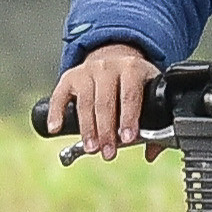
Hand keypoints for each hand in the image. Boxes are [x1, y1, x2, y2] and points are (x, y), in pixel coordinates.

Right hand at [51, 44, 160, 158]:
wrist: (114, 58)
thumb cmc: (134, 83)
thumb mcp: (150, 93)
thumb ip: (155, 122)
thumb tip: (152, 153)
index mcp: (132, 69)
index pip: (130, 95)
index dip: (128, 118)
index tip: (127, 139)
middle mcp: (108, 66)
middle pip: (105, 102)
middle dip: (107, 131)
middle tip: (109, 152)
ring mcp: (87, 70)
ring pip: (85, 103)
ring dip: (87, 129)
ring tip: (92, 148)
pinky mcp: (69, 77)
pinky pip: (60, 96)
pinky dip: (56, 113)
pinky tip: (55, 129)